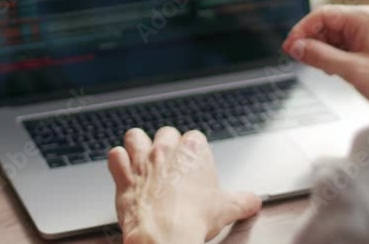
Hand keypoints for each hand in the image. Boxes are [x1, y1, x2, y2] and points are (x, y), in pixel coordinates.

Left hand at [108, 127, 261, 243]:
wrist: (165, 234)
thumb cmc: (193, 219)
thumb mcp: (227, 209)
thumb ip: (243, 201)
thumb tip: (253, 200)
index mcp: (193, 151)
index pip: (194, 137)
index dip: (194, 151)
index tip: (194, 165)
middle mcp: (166, 150)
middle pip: (166, 133)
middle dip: (168, 145)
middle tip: (171, 163)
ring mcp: (142, 160)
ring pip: (135, 136)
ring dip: (137, 144)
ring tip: (143, 156)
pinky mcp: (123, 175)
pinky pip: (115, 156)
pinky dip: (118, 162)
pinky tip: (123, 168)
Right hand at [282, 5, 368, 109]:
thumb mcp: (353, 70)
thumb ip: (321, 56)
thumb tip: (296, 48)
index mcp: (363, 18)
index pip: (322, 15)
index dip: (302, 30)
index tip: (289, 46)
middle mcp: (366, 20)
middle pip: (327, 23)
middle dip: (310, 41)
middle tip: (297, 58)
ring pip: (334, 35)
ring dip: (322, 50)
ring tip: (319, 67)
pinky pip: (344, 44)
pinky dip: (333, 55)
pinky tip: (332, 69)